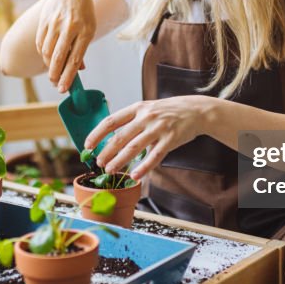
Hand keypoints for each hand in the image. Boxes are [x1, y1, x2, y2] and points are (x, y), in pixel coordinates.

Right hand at [35, 0, 95, 92]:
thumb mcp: (89, 30)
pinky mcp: (44, 20)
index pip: (75, 59)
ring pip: (47, 52)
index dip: (68, 76)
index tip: (64, 89)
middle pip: (59, 57)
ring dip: (49, 65)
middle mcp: (70, 27)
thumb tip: (79, 70)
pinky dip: (43, 54)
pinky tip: (47, 58)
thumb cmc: (83, 14)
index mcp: (85, 31)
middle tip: (55, 84)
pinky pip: (40, 43)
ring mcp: (55, 23)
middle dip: (55, 75)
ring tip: (53, 72)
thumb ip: (81, 49)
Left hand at [84, 96, 212, 179]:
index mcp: (137, 108)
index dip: (97, 133)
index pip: (111, 121)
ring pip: (134, 147)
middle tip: (99, 163)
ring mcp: (158, 128)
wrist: (196, 110)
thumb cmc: (169, 112)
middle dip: (106, 151)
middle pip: (120, 136)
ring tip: (110, 170)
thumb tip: (112, 139)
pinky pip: (154, 156)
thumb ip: (132, 121)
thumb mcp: (148, 109)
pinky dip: (144, 167)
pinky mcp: (170, 139)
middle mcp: (146, 117)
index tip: (88, 145)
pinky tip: (135, 175)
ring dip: (120, 160)